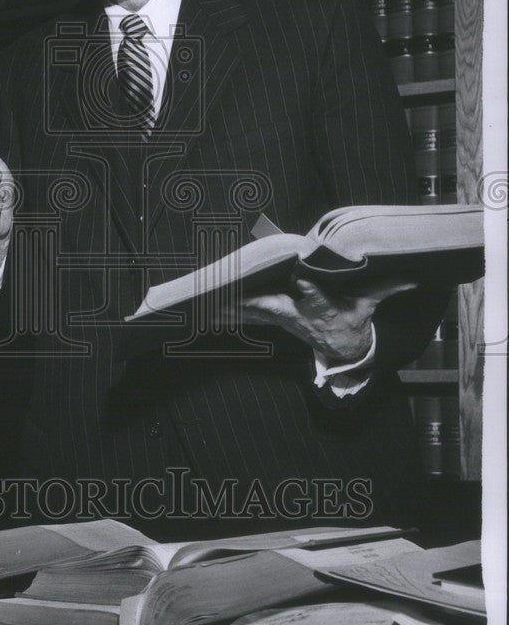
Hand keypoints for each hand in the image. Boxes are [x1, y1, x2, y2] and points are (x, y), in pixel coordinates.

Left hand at [223, 275, 418, 364]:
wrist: (341, 349)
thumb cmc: (353, 319)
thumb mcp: (370, 304)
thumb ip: (388, 287)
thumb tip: (416, 277)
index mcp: (323, 308)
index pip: (315, 296)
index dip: (308, 287)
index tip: (300, 275)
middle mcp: (299, 314)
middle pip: (276, 306)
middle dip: (257, 300)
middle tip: (235, 293)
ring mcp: (283, 318)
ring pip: (256, 310)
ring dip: (234, 306)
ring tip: (210, 300)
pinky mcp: (272, 318)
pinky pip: (248, 313)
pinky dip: (230, 309)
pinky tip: (209, 305)